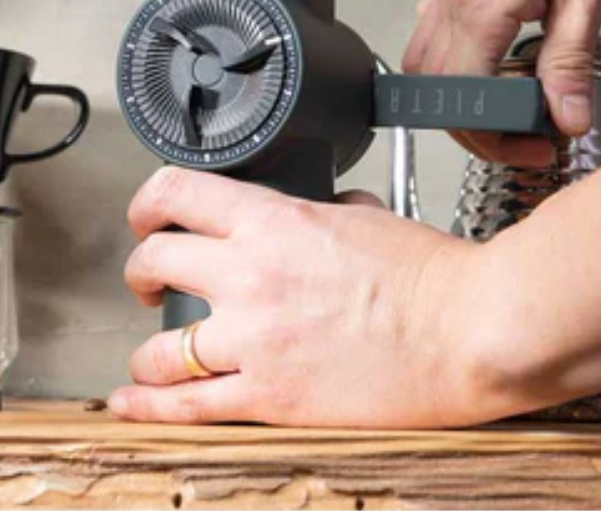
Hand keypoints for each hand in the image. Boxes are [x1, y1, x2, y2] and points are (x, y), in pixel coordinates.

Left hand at [109, 168, 486, 426]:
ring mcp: (254, 340)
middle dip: (143, 272)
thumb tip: (318, 211)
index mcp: (274, 221)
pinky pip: (186, 406)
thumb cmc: (434, 276)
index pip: (176, 193)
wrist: (470, 329)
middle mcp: (251, 276)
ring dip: (147, 349)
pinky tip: (131, 402)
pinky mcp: (270, 397)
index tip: (148, 216)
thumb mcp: (368, 216)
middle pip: (154, 261)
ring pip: (158, 347)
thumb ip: (323, 210)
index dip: (148, 203)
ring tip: (153, 353)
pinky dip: (148, 405)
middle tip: (151, 282)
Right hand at [404, 0, 600, 160]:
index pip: (461, 99)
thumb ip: (570, 60)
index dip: (496, 136)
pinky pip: (436, 30)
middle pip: (435, 89)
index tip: (540, 145)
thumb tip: (563, 118)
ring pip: (427, 61)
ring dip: (463, 95)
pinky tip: (500, 60)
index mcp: (483, 1)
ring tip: (519, 100)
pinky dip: (459, 61)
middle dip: (477, 126)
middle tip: (531, 136)